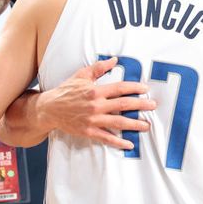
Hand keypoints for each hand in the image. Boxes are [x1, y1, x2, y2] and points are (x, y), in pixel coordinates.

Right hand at [40, 57, 156, 149]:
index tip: (145, 89)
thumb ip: (99, 68)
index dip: (134, 88)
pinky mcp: (88, 132)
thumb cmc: (66, 90)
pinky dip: (118, 142)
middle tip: (153, 106)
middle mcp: (96, 106)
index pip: (119, 88)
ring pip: (118, 122)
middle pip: (123, 105)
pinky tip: (129, 144)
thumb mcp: (81, 75)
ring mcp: (93, 120)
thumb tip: (115, 59)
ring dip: (134, 124)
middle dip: (140, 105)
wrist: (49, 109)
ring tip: (147, 126)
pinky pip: (106, 138)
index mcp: (95, 91)